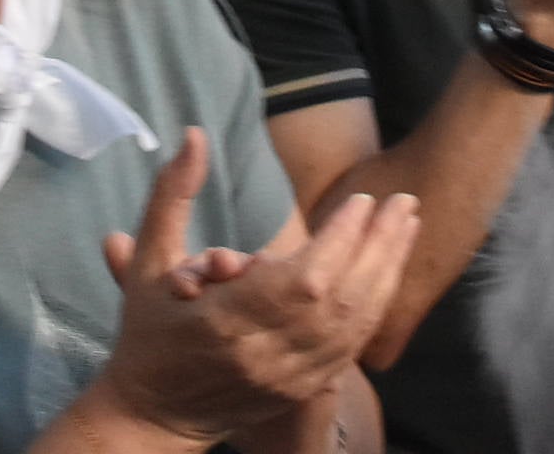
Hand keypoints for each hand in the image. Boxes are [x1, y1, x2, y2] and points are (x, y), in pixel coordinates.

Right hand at [92, 130, 417, 444]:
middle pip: (341, 299)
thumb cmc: (148, 333)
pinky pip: (351, 348)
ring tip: (406, 228)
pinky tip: (387, 274)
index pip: (303, 279)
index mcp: (227, 321)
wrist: (153, 416)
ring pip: (355, 326)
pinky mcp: (301, 391)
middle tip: (404, 203)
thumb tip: (194, 137)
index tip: (361, 200)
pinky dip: (374, 309)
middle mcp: (265, 353)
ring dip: (386, 274)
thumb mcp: (147, 262)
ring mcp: (288, 378)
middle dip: (378, 247)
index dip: (340, 239)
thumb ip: (170, 196)